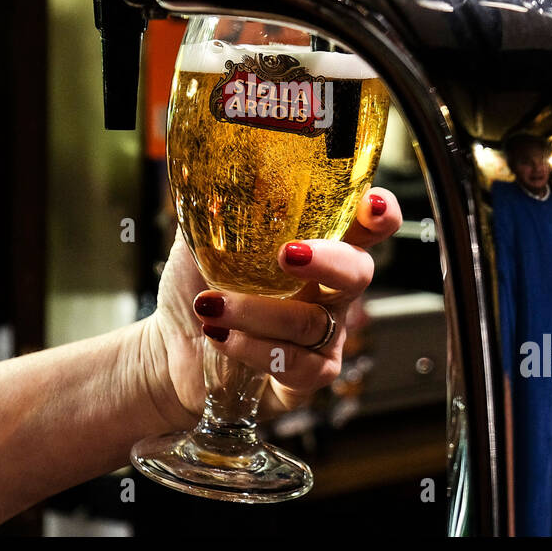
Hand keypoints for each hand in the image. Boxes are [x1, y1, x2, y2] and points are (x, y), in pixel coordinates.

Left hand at [138, 187, 401, 431]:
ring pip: (311, 321)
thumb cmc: (197, 286)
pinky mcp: (309, 377)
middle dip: (328, 260)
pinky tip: (218, 336)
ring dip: (256, 312)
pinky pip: (295, 364)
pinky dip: (251, 347)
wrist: (171, 347)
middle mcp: (331, 291)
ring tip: (210, 304)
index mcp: (316, 247)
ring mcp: (325, 336)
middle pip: (358, 272)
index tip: (371, 204)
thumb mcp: (202, 241)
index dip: (380, 214)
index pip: (365, 226)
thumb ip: (216, 210)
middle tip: (286, 254)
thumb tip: (210, 173)